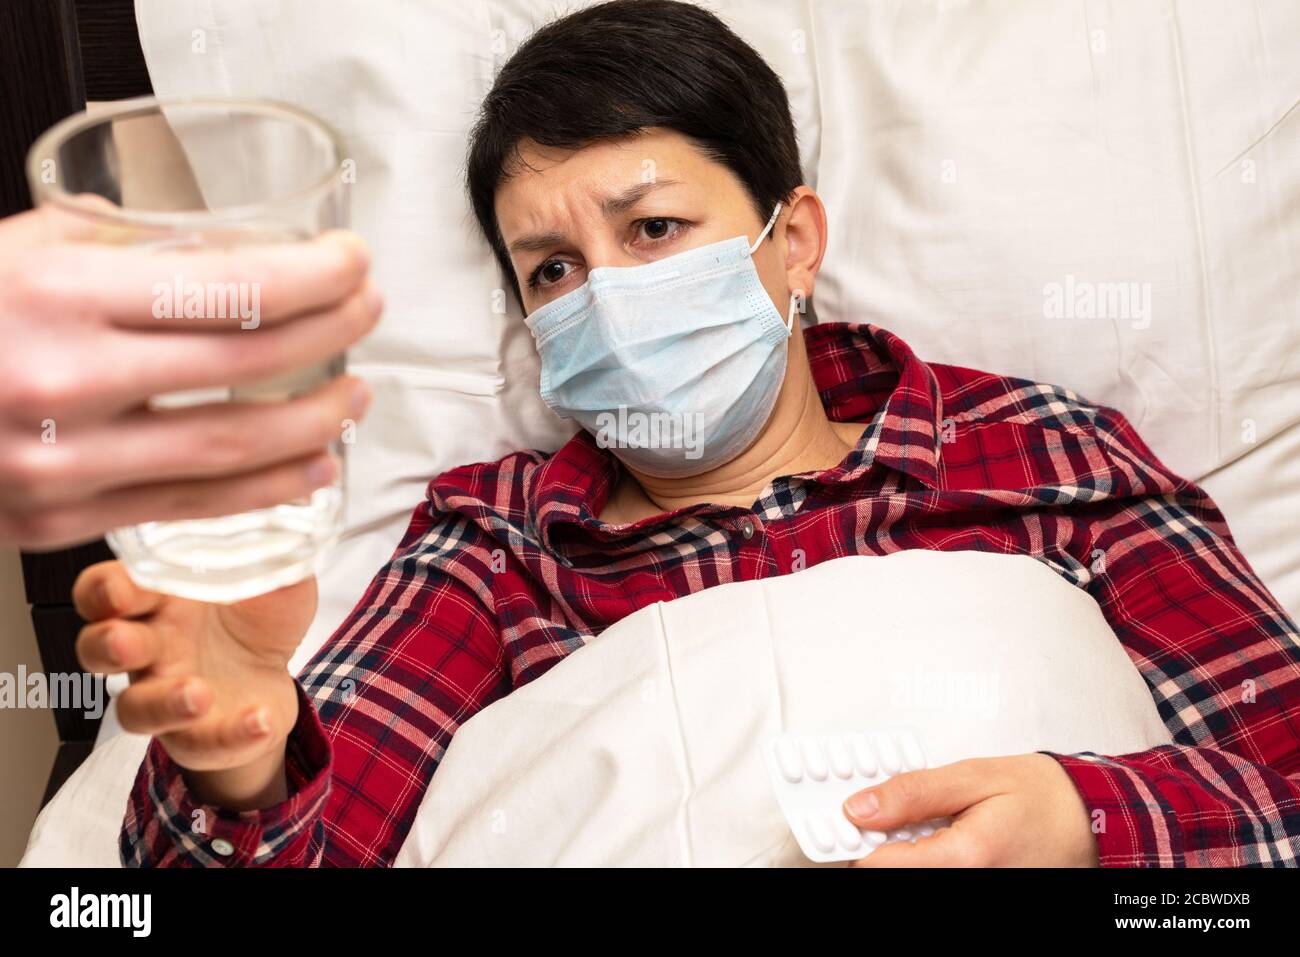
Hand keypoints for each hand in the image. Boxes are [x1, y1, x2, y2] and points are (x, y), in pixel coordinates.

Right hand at [0, 206, 381, 548]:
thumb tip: (200, 242)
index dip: (316, 276)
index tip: (353, 262)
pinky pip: (189, 506)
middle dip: (332, 332)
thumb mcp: (8, 248)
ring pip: (233, 449)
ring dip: (315, 423)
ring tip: (355, 397)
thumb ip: (108, 239)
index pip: (232, 288)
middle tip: (367, 312)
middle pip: (249, 363)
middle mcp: (64, 383)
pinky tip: (311, 469)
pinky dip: (264, 490)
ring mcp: (62, 464)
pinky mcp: (57, 521)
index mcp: (58, 295)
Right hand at [73, 559, 315, 808]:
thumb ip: (271, 548)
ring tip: (197, 693)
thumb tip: (289, 507)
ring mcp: (167, 694)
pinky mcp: (197, 736)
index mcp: (158, 599)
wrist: (275, 679)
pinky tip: (260, 717)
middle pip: (97, 647)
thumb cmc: (255, 619)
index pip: (107, 589)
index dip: (106, 587)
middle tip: (127, 639)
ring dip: (160, 702)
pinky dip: (232, 734)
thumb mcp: (273, 576)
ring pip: (133, 707)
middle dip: (106, 642)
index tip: (125, 582)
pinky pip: (201, 742)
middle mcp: (151, 646)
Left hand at [842, 754, 1099, 866]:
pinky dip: (923, 856)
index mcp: (965, 858)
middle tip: (885, 816)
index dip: (858, 838)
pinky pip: (933, 876)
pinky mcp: (976, 891)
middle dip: (881, 844)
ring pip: (912, 875)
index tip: (852, 817)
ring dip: (903, 851)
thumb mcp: (973, 776)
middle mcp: (967, 885)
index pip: (879, 865)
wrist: (1090, 819)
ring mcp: (975, 892)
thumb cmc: (1042, 796)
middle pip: (891, 874)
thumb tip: (861, 809)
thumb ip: (913, 793)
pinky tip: (935, 837)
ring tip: (922, 824)